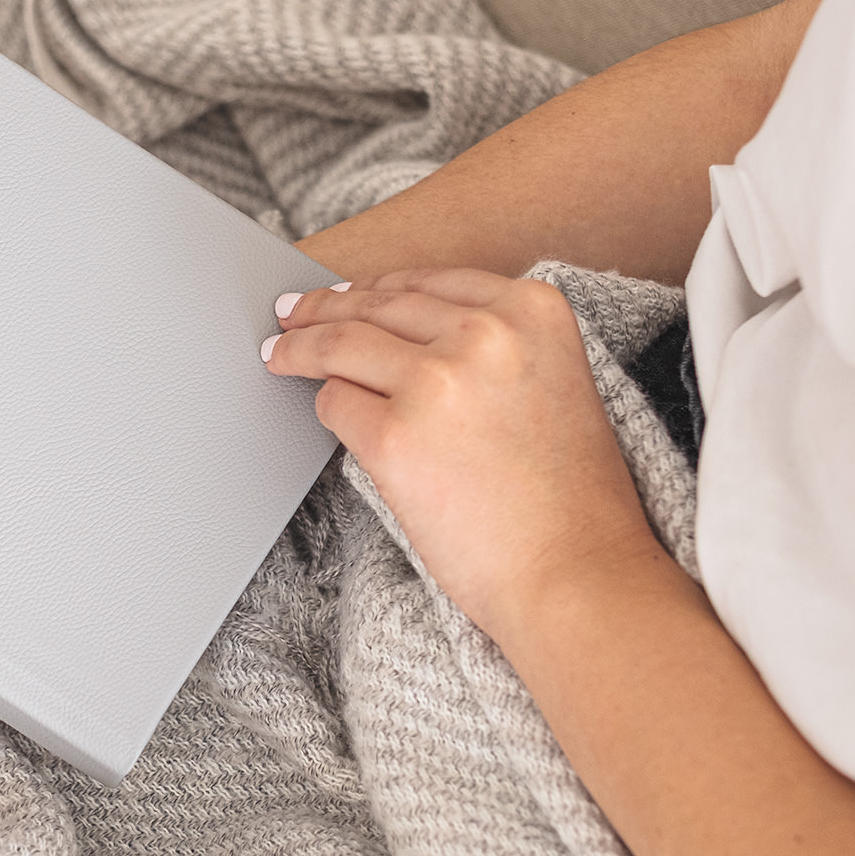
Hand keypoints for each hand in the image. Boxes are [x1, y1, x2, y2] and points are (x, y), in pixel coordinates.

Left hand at [262, 269, 666, 639]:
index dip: (377, 286)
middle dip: (325, 308)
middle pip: (379, 305)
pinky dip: (326, 407)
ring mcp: (436, 381)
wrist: (576, 573)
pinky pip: (336, 404)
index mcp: (533, 310)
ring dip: (300, 346)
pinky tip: (316, 408)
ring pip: (341, 344)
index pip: (430, 282)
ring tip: (278, 350)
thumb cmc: (569, 499)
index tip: (347, 291)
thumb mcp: (554, 383)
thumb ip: (495, 346)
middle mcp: (485, 333)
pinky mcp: (394, 435)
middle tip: (292, 312)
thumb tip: (403, 330)